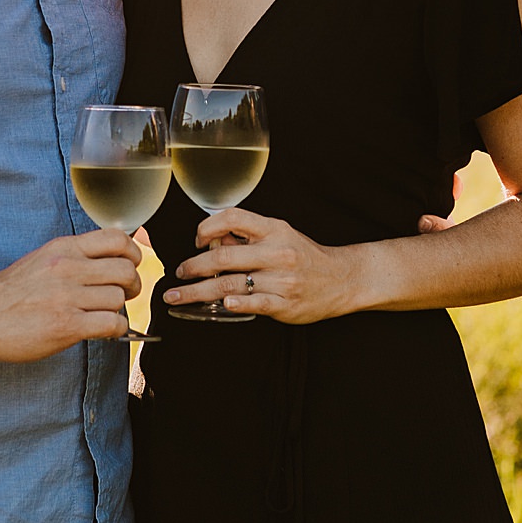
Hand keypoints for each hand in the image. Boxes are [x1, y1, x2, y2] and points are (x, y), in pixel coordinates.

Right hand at [0, 229, 140, 361]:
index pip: (117, 238)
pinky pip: (112, 324)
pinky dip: (115, 330)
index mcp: (63, 248)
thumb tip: (108, 262)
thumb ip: (73, 258)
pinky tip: (102, 331)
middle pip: (126, 269)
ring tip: (103, 315)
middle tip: (124, 295)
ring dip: (118, 310)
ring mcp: (67, 297)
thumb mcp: (42, 259)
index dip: (133, 253)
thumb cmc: (9, 292)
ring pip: (119, 298)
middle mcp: (68, 268)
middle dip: (132, 285)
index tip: (130, 266)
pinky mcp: (66, 325)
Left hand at [164, 209, 351, 324]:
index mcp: (273, 230)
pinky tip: (220, 304)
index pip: (232, 218)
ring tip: (179, 296)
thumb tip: (212, 241)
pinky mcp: (285, 304)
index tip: (197, 240)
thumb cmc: (305, 256)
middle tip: (179, 273)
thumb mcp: (280, 235)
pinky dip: (234, 303)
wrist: (342, 279)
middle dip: (193, 266)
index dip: (207, 227)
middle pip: (223, 257)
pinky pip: (255, 303)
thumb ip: (248, 237)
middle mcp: (276, 253)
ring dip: (198, 291)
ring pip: (230, 284)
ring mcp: (281, 280)